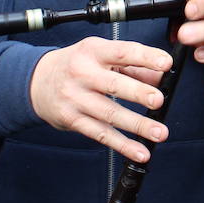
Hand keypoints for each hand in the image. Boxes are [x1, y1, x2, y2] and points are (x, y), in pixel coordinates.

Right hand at [29, 37, 172, 163]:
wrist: (37, 81)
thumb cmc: (76, 65)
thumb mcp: (101, 55)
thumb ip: (133, 65)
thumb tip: (161, 76)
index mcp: (93, 51)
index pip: (122, 52)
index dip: (145, 57)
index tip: (166, 63)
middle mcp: (82, 73)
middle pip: (113, 84)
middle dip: (137, 93)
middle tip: (158, 100)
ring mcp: (76, 98)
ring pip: (109, 114)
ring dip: (136, 125)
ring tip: (159, 132)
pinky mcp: (73, 120)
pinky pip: (101, 134)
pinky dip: (122, 145)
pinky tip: (140, 152)